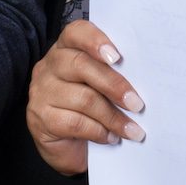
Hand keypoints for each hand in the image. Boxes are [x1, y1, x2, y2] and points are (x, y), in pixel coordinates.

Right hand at [25, 20, 145, 176]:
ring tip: (132, 130)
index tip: (117, 57)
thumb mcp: (100, 89)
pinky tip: (111, 137)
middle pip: (81, 65)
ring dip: (113, 116)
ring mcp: (41, 92)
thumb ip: (112, 75)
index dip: (95, 41)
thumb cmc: (90, 113)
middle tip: (137, 104)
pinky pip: (75, 123)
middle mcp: (49, 67)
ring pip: (82, 98)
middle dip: (114, 85)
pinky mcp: (41, 119)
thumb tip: (144, 78)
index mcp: (65, 50)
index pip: (76, 33)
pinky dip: (99, 131)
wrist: (68, 151)